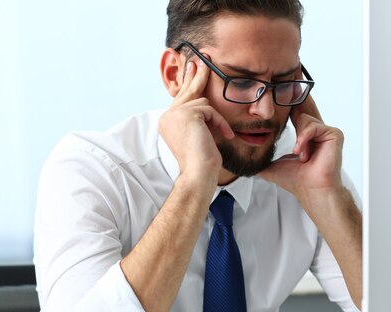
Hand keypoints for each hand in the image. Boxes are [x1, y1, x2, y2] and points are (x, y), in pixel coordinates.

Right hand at [158, 58, 233, 181]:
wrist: (198, 172)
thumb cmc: (201, 159)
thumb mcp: (197, 134)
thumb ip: (195, 118)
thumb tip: (202, 100)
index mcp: (166, 121)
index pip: (180, 98)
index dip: (188, 82)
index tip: (193, 68)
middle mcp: (166, 116)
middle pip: (186, 92)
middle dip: (197, 76)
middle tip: (204, 59)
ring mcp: (174, 114)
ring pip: (202, 102)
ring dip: (216, 119)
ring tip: (223, 135)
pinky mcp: (186, 114)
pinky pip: (209, 109)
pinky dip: (220, 123)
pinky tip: (225, 136)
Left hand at [258, 94, 344, 199]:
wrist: (310, 189)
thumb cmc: (296, 180)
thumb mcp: (272, 166)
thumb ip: (260, 159)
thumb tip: (242, 160)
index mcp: (306, 136)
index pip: (295, 115)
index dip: (286, 107)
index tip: (276, 97)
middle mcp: (317, 132)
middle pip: (302, 109)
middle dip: (292, 105)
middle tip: (285, 95)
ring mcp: (326, 133)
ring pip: (304, 119)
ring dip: (299, 138)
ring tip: (300, 155)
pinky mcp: (334, 134)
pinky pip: (313, 126)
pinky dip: (304, 138)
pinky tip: (302, 153)